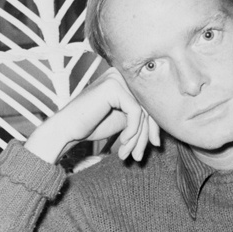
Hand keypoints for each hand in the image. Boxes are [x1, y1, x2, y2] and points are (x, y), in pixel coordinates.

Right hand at [25, 68, 159, 163]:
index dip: (154, 126)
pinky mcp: (113, 87)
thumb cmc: (92, 125)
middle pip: (149, 106)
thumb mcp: (124, 120)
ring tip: (129, 154)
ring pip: (143, 111)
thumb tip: (165, 126)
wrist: (67, 129)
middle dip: (147, 135)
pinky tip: (123, 143)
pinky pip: (135, 112)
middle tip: (141, 156)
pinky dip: (132, 131)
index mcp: (125, 79)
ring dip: (138, 138)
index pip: (150, 102)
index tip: (154, 146)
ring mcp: (117, 78)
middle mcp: (122, 74)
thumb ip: (142, 117)